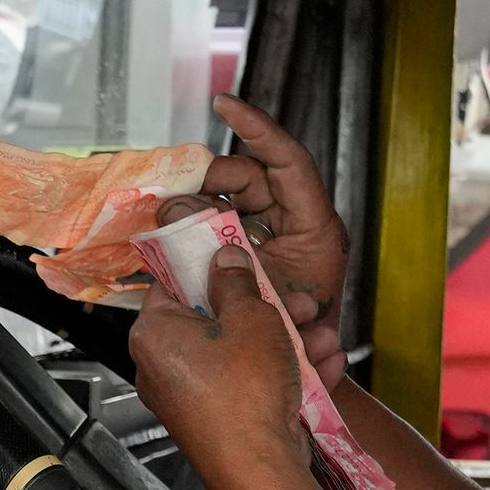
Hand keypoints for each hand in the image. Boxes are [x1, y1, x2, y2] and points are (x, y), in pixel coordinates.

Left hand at [130, 250, 307, 489]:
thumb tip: (225, 257)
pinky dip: (282, 375)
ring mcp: (190, 398)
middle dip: (265, 310)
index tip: (239, 260)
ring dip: (285, 342)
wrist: (258, 467)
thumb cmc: (244, 389)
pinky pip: (248, 386)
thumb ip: (237, 280)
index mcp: (153, 334)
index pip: (171, 285)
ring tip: (321, 337)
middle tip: (297, 304)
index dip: (208, 268)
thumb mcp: (250, 316)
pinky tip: (322, 367)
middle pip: (214, 321)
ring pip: (239, 354)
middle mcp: (162, 367)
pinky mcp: (217, 421)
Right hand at [195, 95, 349, 352]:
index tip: (223, 105)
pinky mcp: (256, 253)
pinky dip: (201, 228)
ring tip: (174, 228)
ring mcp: (276, 238)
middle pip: (250, 178)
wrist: (305, 384)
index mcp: (315, 228)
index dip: (256, 127)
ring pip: (231, 201)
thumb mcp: (256, 291)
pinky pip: (225, 225)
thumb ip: (220, 250)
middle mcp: (298, 225)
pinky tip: (177, 238)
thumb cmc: (297, 346)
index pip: (287, 160)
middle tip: (175, 200)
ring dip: (199, 209)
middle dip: (209, 181)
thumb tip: (179, 211)